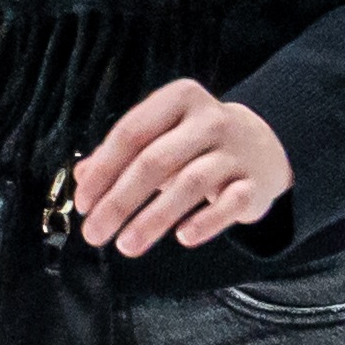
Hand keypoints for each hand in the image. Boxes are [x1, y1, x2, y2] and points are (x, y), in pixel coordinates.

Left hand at [72, 79, 292, 257]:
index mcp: (178, 99)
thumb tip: (81, 176)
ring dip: (153, 219)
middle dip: (119, 201)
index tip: (83, 204)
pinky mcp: (254, 184)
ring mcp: (235, 152)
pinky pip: (229, 205)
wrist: (262, 146)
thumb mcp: (160, 137)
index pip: (132, 133)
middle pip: (155, 161)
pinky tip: (182, 238)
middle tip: (94, 234)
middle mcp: (209, 120)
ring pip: (189, 185)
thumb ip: (121, 154)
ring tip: (126, 246)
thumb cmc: (196, 143)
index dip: (103, 170)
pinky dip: (205, 222)